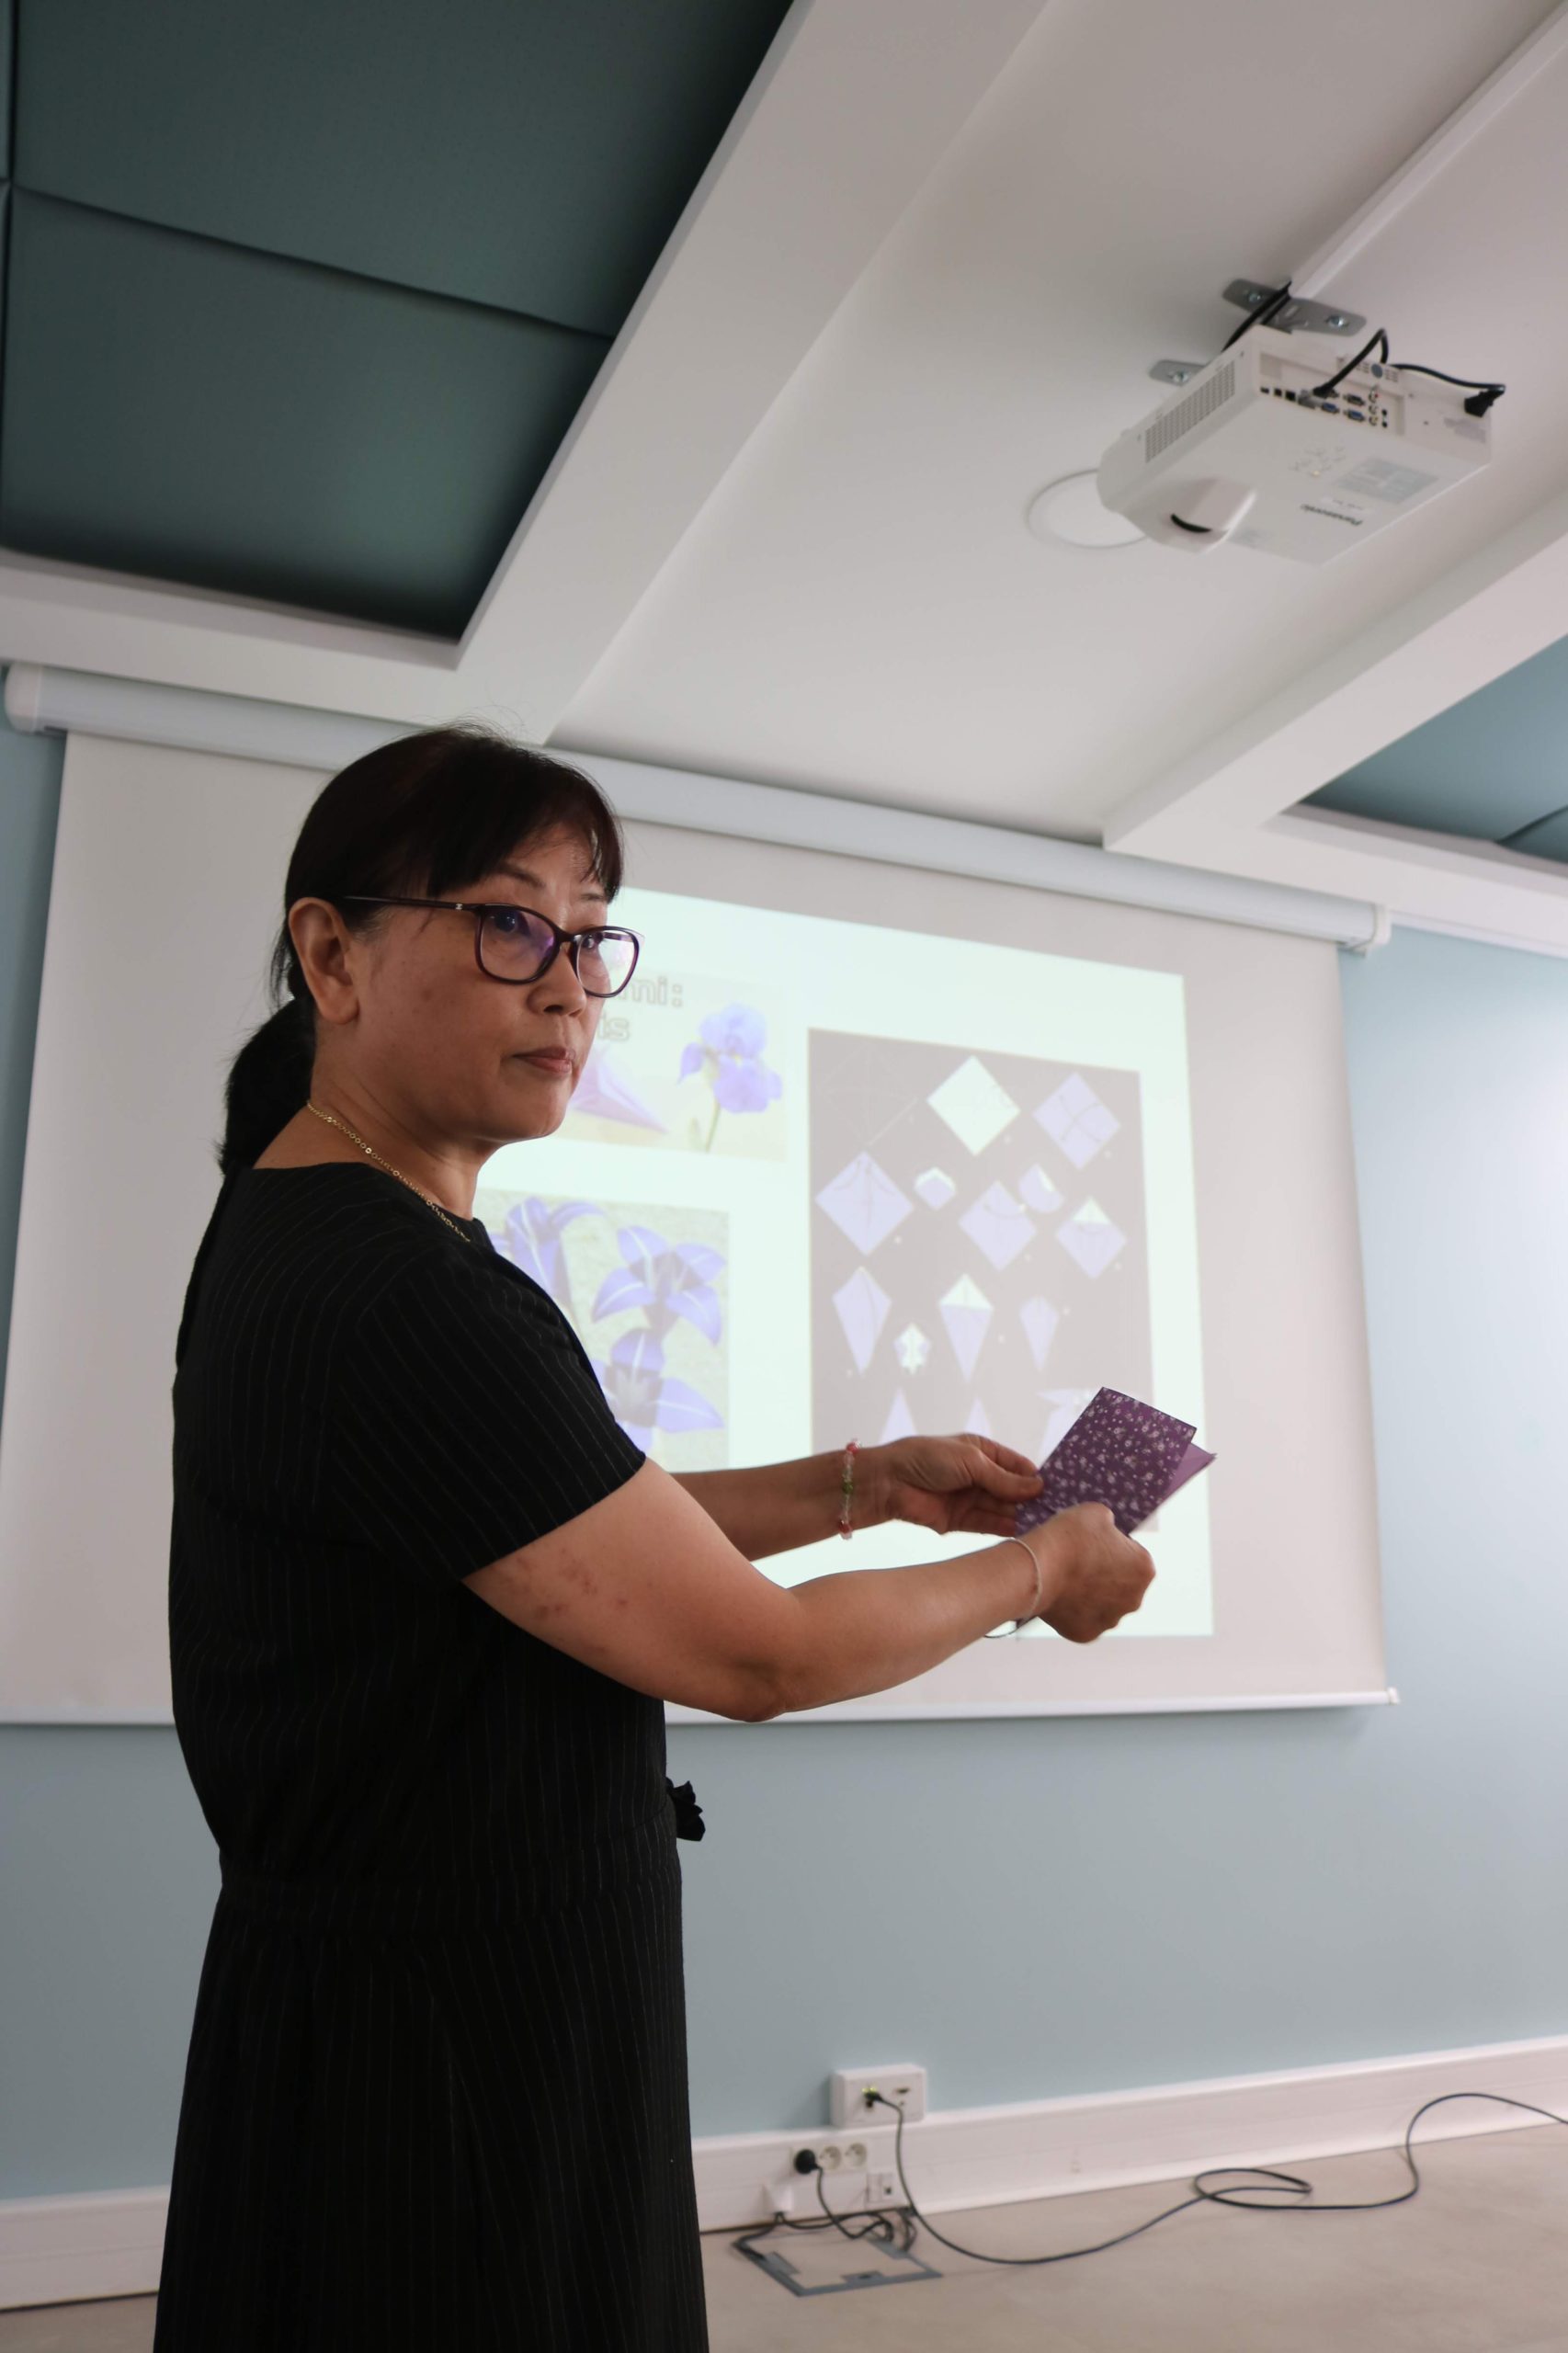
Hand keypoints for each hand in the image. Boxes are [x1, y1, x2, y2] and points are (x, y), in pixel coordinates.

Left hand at [872, 1433, 1043, 1538]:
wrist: (888, 1483)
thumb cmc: (927, 1459)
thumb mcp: (970, 1461)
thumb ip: (1003, 1478)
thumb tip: (1038, 1486)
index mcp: (982, 1452)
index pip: (1017, 1466)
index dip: (1035, 1477)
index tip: (1060, 1489)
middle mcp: (979, 1476)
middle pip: (1012, 1490)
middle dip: (1032, 1499)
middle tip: (1059, 1512)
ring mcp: (970, 1499)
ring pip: (1002, 1509)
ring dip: (1021, 1516)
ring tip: (1046, 1525)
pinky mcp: (960, 1521)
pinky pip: (988, 1525)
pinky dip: (1004, 1529)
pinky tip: (1024, 1533)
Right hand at [1027, 1504, 1153, 1641]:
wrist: (1039, 1567)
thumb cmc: (1070, 1537)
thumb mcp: (1097, 1513)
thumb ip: (1110, 1526)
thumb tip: (1107, 1531)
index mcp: (1144, 1569)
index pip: (1133, 1555)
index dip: (1113, 1548)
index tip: (1093, 1545)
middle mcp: (1134, 1600)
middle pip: (1121, 1585)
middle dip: (1105, 1576)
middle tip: (1080, 1563)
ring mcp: (1110, 1620)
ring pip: (1103, 1605)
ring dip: (1091, 1595)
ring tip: (1066, 1579)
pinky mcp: (1087, 1634)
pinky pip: (1082, 1620)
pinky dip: (1073, 1611)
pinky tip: (1059, 1595)